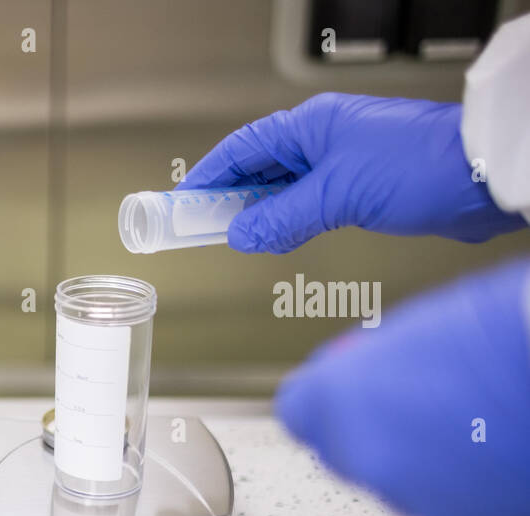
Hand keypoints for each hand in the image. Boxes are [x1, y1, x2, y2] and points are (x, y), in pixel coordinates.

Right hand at [179, 93, 524, 253]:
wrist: (483, 176)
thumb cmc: (421, 166)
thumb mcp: (337, 195)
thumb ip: (282, 219)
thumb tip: (241, 236)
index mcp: (312, 126)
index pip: (242, 148)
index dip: (208, 176)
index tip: (183, 204)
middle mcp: (324, 139)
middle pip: (259, 168)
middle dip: (229, 199)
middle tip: (202, 228)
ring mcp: (343, 161)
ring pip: (283, 188)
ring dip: (260, 213)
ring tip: (237, 238)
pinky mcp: (362, 186)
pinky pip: (309, 203)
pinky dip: (288, 221)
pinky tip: (279, 238)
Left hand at [275, 257, 529, 515]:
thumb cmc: (512, 329)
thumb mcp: (426, 325)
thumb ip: (382, 363)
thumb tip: (377, 373)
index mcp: (340, 398)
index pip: (300, 413)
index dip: (332, 400)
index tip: (353, 389)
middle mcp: (367, 460)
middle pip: (352, 456)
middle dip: (381, 436)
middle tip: (434, 407)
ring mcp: (421, 505)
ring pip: (409, 491)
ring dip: (434, 470)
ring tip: (492, 429)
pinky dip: (485, 499)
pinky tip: (517, 463)